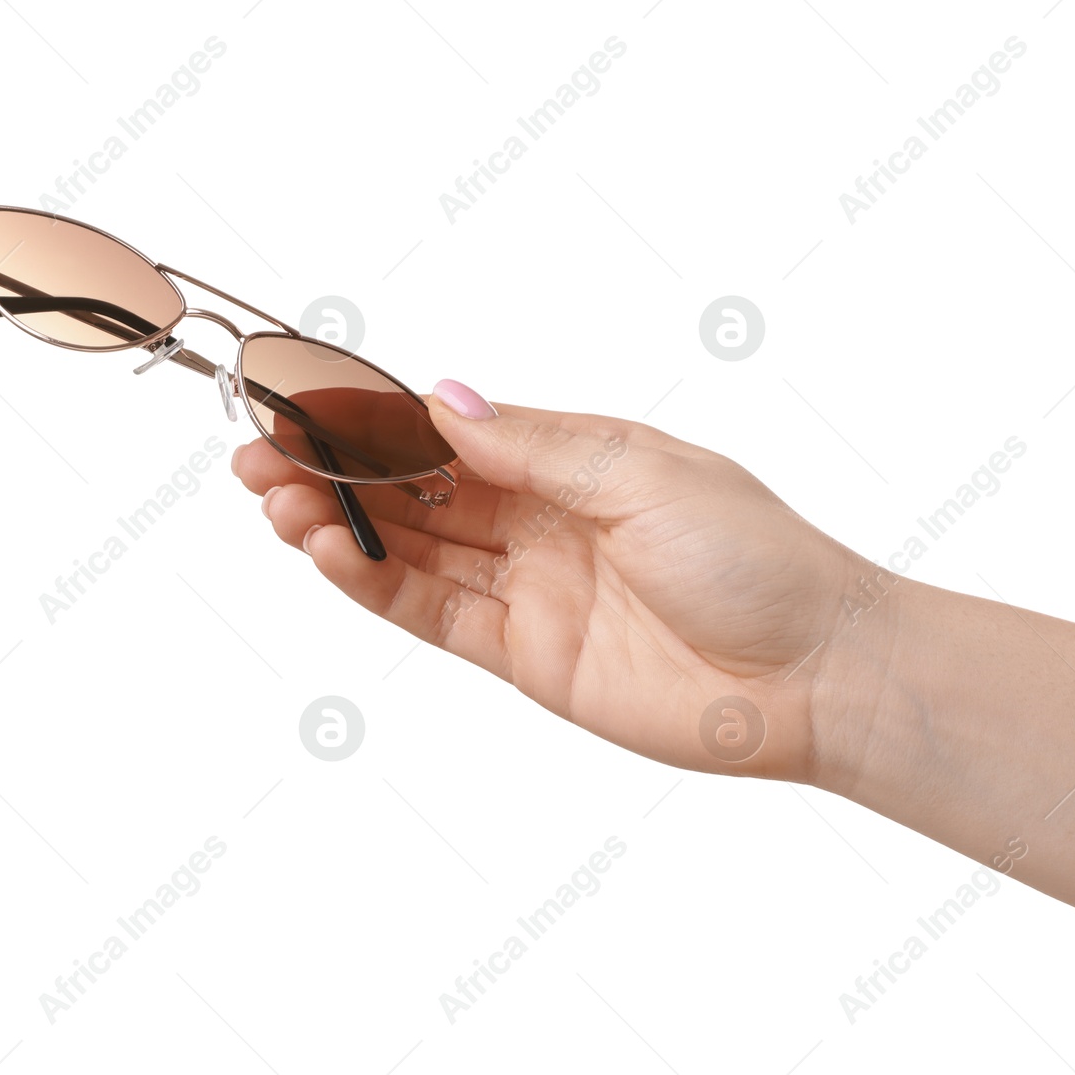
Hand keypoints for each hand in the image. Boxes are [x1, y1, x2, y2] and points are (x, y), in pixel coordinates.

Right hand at [231, 379, 889, 782]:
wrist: (814, 675)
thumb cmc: (755, 556)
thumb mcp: (642, 471)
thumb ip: (533, 444)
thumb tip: (442, 400)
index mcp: (575, 459)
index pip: (450, 430)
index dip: (374, 414)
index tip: (303, 398)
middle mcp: (543, 520)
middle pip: (416, 490)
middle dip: (337, 469)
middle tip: (260, 454)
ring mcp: (531, 590)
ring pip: (412, 552)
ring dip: (341, 526)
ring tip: (276, 503)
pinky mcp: (527, 658)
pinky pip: (435, 616)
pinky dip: (375, 589)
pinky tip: (327, 557)